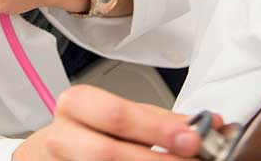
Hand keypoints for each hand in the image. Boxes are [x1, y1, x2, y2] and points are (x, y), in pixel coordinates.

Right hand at [13, 85, 224, 160]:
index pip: (118, 116)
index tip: (194, 138)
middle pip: (109, 153)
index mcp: (76, 105)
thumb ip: (160, 120)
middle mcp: (62, 137)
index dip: (159, 129)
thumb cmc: (90, 129)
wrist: (51, 153)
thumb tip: (209, 123)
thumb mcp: (121, 116)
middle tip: (192, 160)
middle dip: (157, 160)